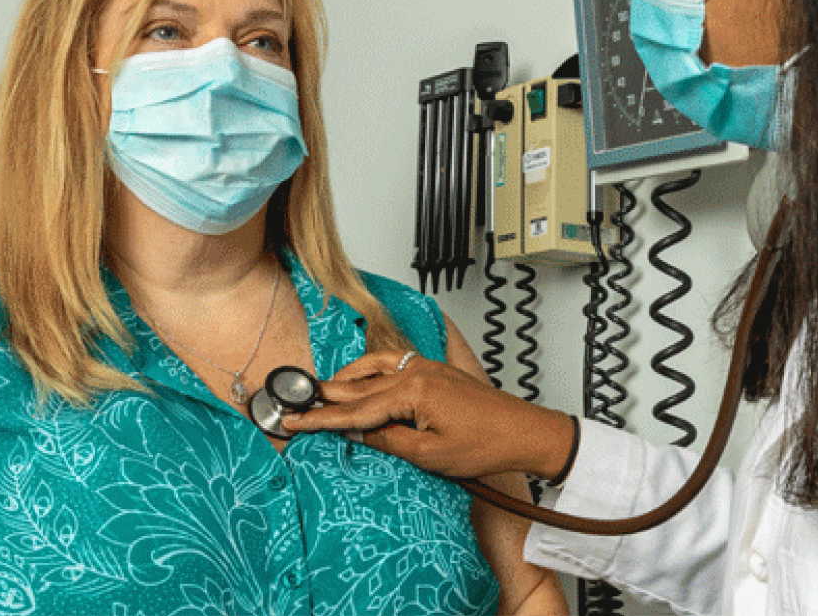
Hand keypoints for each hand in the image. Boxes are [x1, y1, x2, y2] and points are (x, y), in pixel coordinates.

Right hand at [288, 352, 574, 480]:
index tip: (294, 422)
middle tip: (296, 402)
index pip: (355, 410)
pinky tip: (365, 378)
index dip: (321, 419)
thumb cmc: (484, 445)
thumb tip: (355, 433)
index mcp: (412, 392)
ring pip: (374, 366)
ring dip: (347, 378)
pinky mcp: (436, 369)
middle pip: (359, 383)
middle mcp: (416, 371)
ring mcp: (427, 367)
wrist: (523, 432)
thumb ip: (387, 439)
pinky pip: (393, 363)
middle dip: (326, 394)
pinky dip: (372, 369)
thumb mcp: (428, 453)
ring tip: (324, 391)